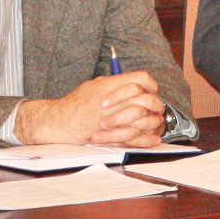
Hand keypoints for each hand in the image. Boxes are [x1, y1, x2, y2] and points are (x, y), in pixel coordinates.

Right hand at [16, 72, 164, 146]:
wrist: (60, 122)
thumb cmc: (75, 103)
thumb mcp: (94, 85)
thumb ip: (113, 83)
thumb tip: (131, 82)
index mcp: (110, 85)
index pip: (141, 79)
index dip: (151, 84)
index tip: (153, 90)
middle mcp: (114, 101)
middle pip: (147, 99)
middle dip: (157, 104)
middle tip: (159, 107)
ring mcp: (113, 119)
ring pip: (145, 119)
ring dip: (155, 121)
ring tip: (158, 122)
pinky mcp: (111, 135)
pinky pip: (137, 137)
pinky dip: (148, 139)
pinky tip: (155, 139)